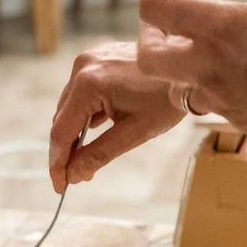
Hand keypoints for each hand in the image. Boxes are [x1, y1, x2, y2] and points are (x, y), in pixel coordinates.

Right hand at [49, 42, 183, 191]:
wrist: (189, 68)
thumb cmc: (166, 99)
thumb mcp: (133, 133)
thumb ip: (98, 155)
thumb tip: (74, 175)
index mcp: (89, 84)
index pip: (61, 131)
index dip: (58, 162)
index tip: (60, 186)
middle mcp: (83, 67)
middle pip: (62, 119)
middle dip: (67, 150)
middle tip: (75, 177)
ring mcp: (89, 60)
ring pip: (70, 107)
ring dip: (74, 133)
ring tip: (86, 159)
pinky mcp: (97, 61)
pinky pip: (81, 94)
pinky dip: (85, 115)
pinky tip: (96, 132)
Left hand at [137, 0, 246, 181]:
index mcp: (224, 32)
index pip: (156, 9)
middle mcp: (212, 72)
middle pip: (148, 59)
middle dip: (148, 37)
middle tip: (168, 23)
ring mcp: (223, 103)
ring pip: (178, 87)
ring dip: (184, 67)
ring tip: (214, 49)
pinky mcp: (239, 125)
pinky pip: (212, 105)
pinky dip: (217, 88)